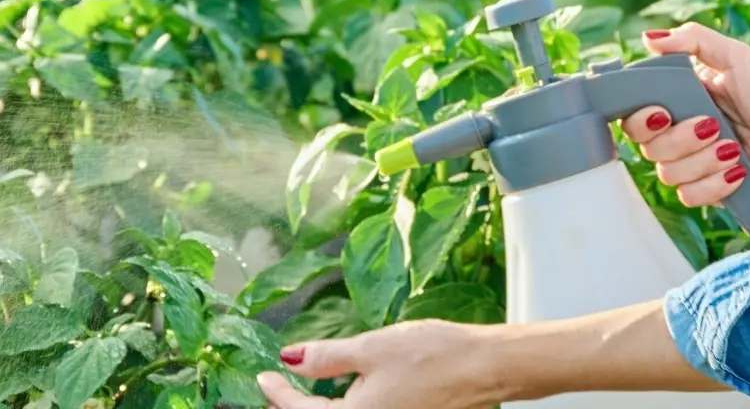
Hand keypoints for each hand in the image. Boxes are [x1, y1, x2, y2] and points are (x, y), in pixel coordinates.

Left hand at [255, 321, 505, 408]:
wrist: (484, 367)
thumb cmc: (435, 355)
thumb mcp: (371, 348)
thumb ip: (326, 357)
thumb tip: (291, 359)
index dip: (278, 394)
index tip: (264, 377)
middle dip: (295, 407)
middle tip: (277, 388)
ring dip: (320, 408)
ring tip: (306, 389)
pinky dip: (347, 407)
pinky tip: (346, 391)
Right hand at [616, 22, 749, 205]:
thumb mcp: (738, 57)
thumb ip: (693, 41)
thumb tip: (649, 37)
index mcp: (682, 98)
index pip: (635, 113)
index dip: (639, 117)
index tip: (661, 113)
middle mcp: (682, 131)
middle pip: (645, 145)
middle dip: (679, 138)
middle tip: (712, 126)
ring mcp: (695, 163)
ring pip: (667, 172)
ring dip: (702, 160)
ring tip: (735, 148)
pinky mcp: (709, 190)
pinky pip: (689, 195)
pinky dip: (714, 184)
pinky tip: (738, 171)